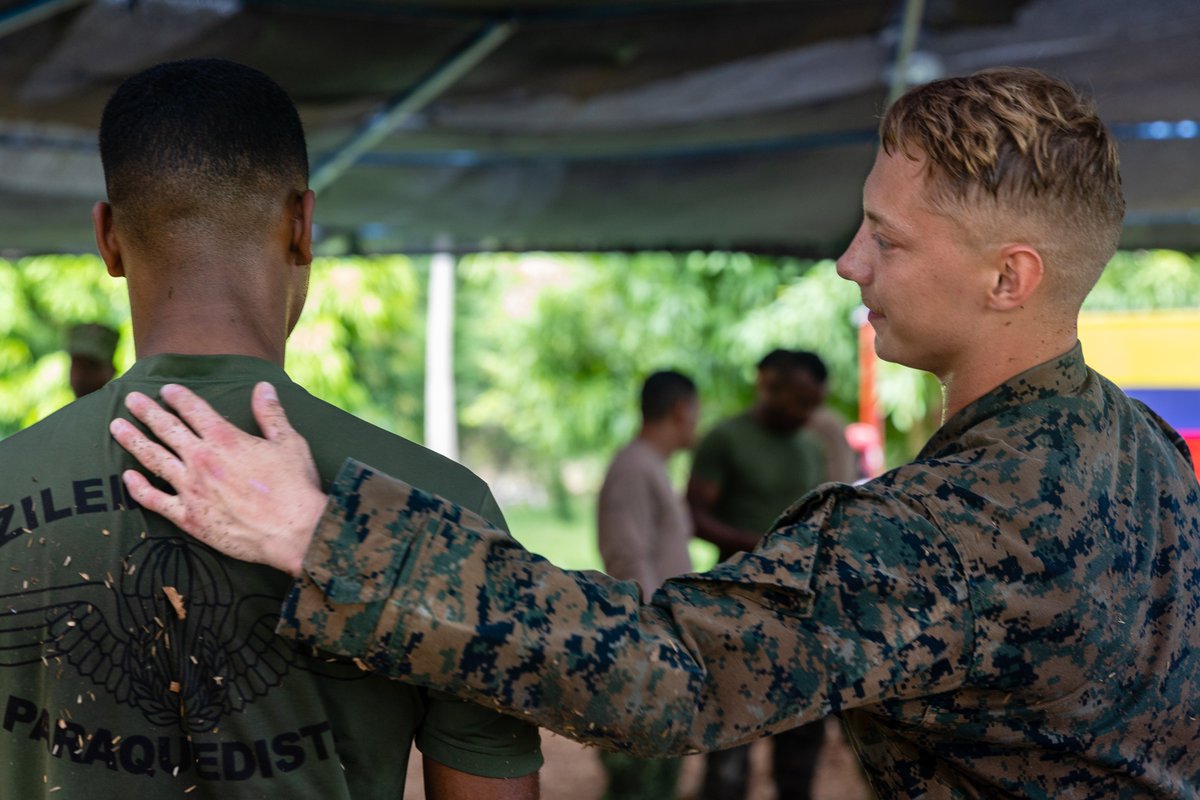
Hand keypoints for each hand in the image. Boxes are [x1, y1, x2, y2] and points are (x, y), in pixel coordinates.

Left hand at [109, 382, 326, 576]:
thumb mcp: (289, 442)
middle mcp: (202, 459)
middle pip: (167, 428)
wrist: (293, 530)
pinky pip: (154, 499)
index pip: (195, 410)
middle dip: (147, 411)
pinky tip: (127, 476)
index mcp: (226, 438)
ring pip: (153, 458)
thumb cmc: (295, 486)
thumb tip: (263, 386)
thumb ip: (271, 413)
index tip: (167, 390)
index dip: (179, 397)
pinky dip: (137, 488)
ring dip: (133, 440)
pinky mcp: (189, 516)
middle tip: (131, 399)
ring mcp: (191, 488)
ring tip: (116, 426)